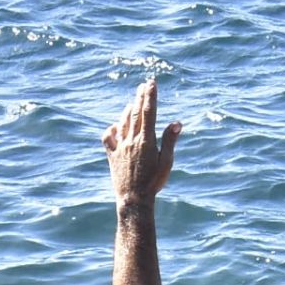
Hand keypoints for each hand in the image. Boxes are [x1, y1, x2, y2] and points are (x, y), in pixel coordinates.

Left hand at [102, 79, 180, 204]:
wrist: (134, 200)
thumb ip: (169, 141)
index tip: (151, 83)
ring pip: (123, 123)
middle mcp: (132, 141)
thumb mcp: (166, 163)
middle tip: (143, 85)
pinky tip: (116, 126)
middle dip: (140, 97)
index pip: (149, 113)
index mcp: (146, 141)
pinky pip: (108, 138)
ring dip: (128, 111)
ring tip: (132, 102)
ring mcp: (120, 148)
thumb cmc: (153, 183)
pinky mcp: (112, 156)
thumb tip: (176, 122)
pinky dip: (112, 129)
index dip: (150, 96)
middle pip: (136, 114)